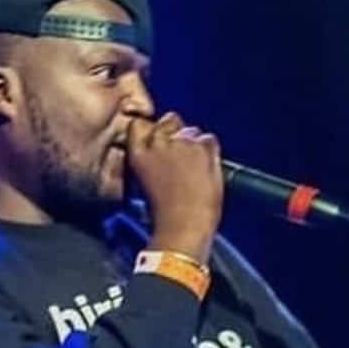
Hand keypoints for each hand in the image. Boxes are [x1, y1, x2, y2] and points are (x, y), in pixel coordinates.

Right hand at [128, 112, 222, 261]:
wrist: (183, 227)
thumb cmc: (162, 213)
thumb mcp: (143, 180)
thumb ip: (149, 158)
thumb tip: (158, 149)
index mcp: (138, 153)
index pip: (139, 124)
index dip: (151, 129)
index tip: (157, 139)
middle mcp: (159, 142)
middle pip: (169, 119)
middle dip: (175, 131)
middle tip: (179, 156)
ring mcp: (184, 144)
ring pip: (191, 129)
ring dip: (193, 143)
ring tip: (193, 167)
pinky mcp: (205, 150)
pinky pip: (210, 139)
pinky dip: (210, 151)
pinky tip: (205, 170)